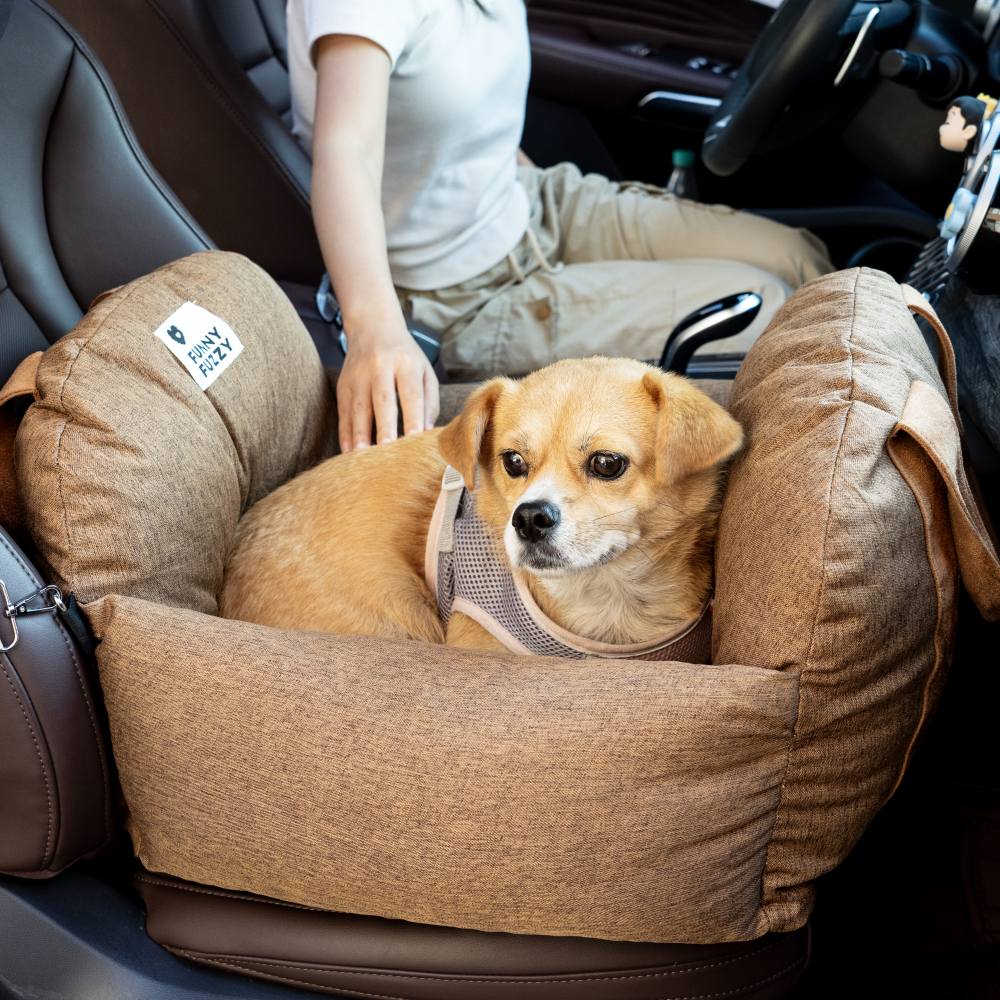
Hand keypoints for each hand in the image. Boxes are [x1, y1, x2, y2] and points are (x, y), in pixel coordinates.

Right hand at [336, 321, 439, 451]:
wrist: (373, 327)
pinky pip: (343, 411)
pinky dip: (345, 433)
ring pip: (359, 408)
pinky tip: (348, 451)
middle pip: (382, 401)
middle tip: (387, 452)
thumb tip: (427, 433)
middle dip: (384, 428)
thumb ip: (430, 402)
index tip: (414, 439)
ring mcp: (358, 375)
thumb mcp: (425, 371)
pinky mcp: (343, 384)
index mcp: (406, 363)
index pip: (411, 394)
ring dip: (360, 434)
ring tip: (363, 457)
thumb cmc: (406, 357)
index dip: (413, 417)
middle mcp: (380, 367)